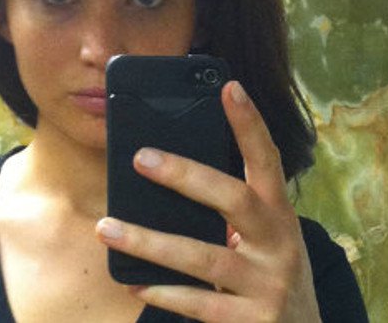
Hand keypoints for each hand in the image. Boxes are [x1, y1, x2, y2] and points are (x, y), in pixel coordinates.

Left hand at [96, 81, 321, 321]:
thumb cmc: (271, 275)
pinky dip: (165, 292)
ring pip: (205, 257)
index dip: (250, 124)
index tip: (229, 88)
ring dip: (151, 242)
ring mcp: (268, 284)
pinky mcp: (252, 321)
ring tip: (108, 227)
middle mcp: (279, 244)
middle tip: (141, 157)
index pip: (267, 160)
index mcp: (279, 215)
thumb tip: (171, 175)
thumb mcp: (265, 238)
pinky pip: (201, 304)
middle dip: (186, 175)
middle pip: (234, 199)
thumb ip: (232, 213)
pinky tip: (134, 283)